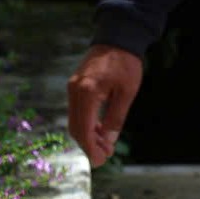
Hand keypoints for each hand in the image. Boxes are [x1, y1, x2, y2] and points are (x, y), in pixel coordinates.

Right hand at [66, 43, 143, 166]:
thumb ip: (115, 117)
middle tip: (104, 158)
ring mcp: (72, 88)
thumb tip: (108, 141)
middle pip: (75, 127)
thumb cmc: (126, 63)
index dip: (90, 147)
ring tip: (104, 148)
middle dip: (88, 145)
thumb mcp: (127, 92)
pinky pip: (77, 111)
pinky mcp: (75, 86)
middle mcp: (74, 91)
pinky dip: (86, 124)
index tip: (99, 161)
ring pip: (74, 120)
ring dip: (87, 136)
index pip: (83, 128)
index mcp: (87, 92)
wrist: (117, 37)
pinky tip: (99, 132)